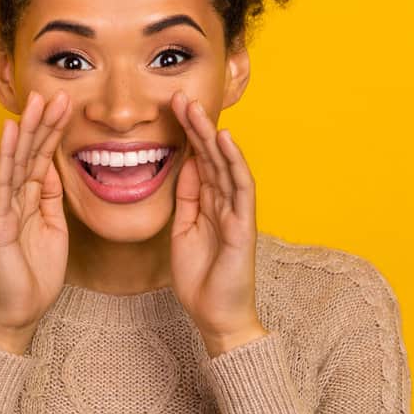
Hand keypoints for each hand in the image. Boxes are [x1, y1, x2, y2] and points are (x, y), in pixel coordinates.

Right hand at [0, 90, 72, 353]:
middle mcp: (13, 196)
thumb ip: (50, 197)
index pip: (42, 156)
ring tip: (34, 102)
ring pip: (15, 159)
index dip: (53, 130)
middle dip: (42, 121)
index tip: (67, 103)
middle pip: (28, 151)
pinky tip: (8, 133)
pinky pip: (2, 183)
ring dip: (25, 129)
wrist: (19, 311)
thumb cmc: (35, 272)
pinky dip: (5, 156)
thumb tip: (52, 168)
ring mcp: (3, 206)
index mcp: (29, 197)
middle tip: (55, 91)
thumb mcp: (53, 226)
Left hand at [168, 91, 266, 356]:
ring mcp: (237, 210)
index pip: (199, 159)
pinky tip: (225, 140)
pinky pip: (240, 187)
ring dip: (212, 135)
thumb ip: (188, 196)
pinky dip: (234, 161)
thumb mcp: (183, 228)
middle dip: (197, 125)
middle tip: (180, 97)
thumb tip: (187, 162)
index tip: (171, 107)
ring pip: (225, 164)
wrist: (216, 316)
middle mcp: (225, 201)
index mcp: (210, 201)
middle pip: (211, 155)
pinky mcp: (243, 224)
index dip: (187, 133)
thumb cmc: (200, 276)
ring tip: (198, 110)